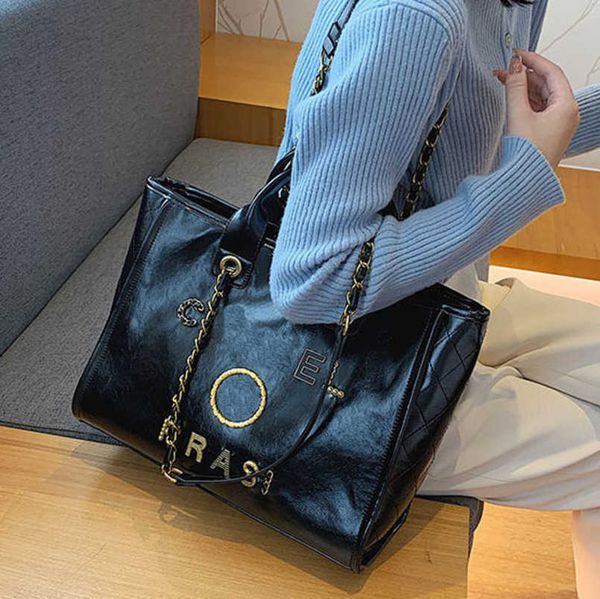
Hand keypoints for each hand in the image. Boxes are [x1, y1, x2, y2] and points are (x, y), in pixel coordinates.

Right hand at [493, 48, 579, 169]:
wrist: (526, 182)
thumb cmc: (527, 153)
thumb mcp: (518, 115)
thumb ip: (515, 87)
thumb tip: (514, 65)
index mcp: (566, 106)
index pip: (551, 73)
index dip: (533, 61)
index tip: (516, 53)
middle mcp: (566, 113)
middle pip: (546, 84)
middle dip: (525, 76)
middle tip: (504, 70)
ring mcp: (558, 123)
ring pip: (541, 97)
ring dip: (523, 88)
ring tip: (503, 82)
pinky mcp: (549, 132)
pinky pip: (538, 109)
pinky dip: (525, 101)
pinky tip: (511, 99)